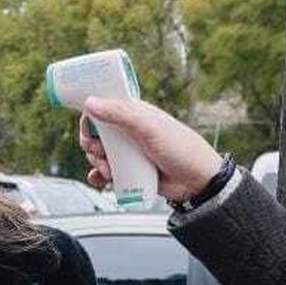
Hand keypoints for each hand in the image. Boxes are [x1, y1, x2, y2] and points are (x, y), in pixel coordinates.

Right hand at [78, 96, 225, 203]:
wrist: (197, 182)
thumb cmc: (181, 149)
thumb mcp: (150, 127)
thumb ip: (120, 113)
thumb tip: (91, 102)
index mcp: (134, 114)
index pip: (103, 108)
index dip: (90, 118)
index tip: (88, 130)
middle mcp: (129, 132)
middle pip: (97, 135)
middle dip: (92, 146)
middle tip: (101, 153)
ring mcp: (129, 152)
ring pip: (100, 155)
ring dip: (97, 163)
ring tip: (109, 171)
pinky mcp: (130, 171)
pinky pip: (106, 173)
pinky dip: (99, 177)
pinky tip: (101, 180)